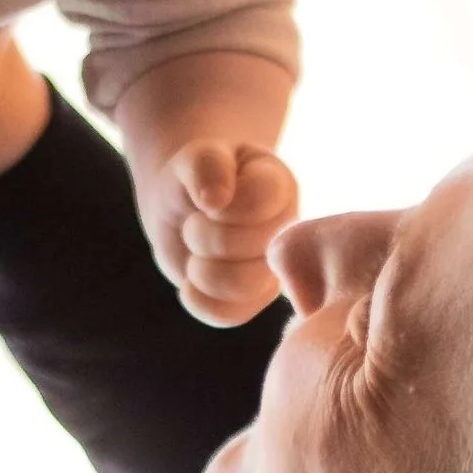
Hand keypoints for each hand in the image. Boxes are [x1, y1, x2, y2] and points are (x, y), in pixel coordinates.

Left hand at [142, 138, 299, 326]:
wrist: (184, 206)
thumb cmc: (196, 177)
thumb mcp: (195, 157)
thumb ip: (205, 164)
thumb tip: (215, 200)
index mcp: (280, 186)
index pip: (258, 201)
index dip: (219, 206)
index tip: (206, 198)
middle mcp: (287, 230)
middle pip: (251, 246)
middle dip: (202, 235)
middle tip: (193, 223)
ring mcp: (273, 269)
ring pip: (243, 286)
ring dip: (201, 270)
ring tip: (194, 253)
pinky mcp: (252, 300)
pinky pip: (228, 315)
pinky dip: (197, 299)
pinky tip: (191, 279)